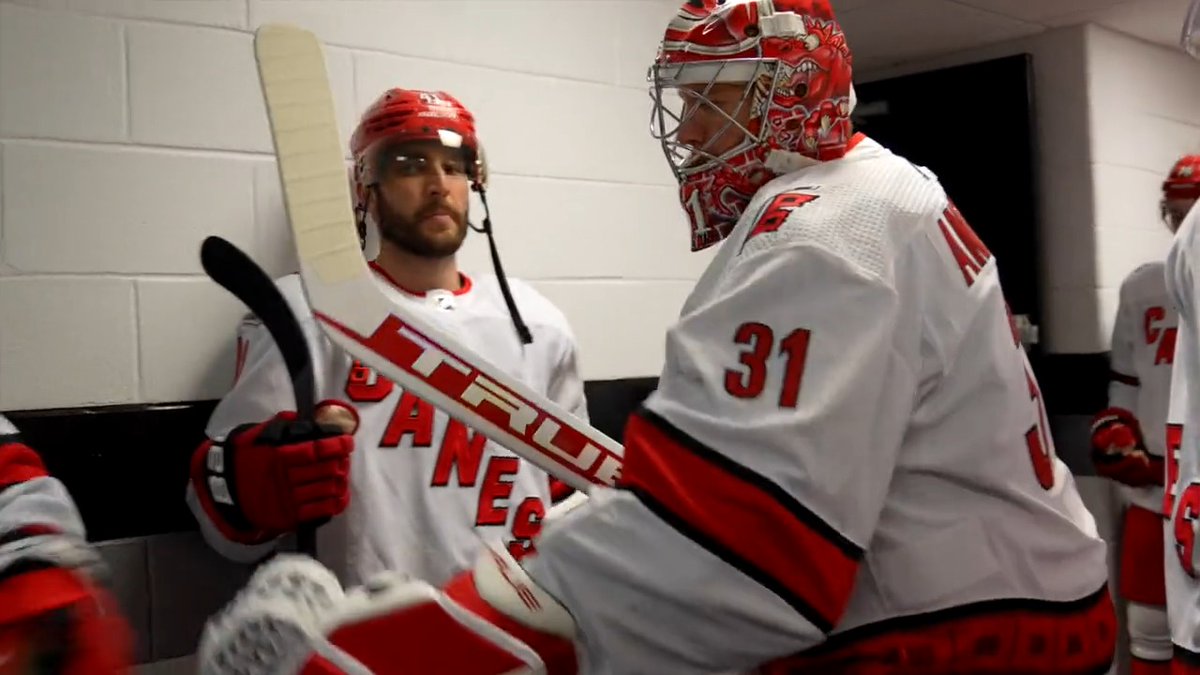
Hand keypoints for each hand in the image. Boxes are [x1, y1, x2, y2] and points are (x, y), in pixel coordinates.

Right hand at [197, 401, 357, 535]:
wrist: (223, 490)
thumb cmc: (244, 457)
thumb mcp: (258, 436)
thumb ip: (284, 427)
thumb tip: (309, 421)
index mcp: (277, 456)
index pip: (315, 450)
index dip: (336, 445)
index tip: (347, 441)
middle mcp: (284, 478)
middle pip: (325, 470)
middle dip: (341, 462)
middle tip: (345, 458)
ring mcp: (287, 500)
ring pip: (325, 490)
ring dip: (340, 481)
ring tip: (343, 474)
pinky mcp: (289, 517)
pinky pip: (319, 511)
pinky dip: (335, 502)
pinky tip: (340, 494)